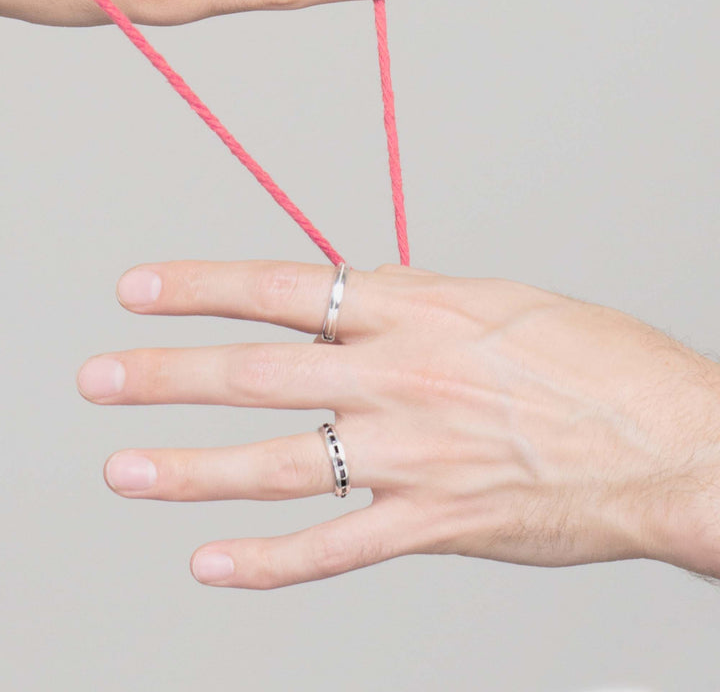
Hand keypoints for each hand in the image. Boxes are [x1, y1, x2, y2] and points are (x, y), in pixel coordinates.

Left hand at [77, 260, 719, 587]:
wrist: (670, 439)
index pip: (284, 288)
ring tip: (124, 471)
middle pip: (257, 376)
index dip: (203, 288)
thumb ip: (416, 308)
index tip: (141, 290)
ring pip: (277, 466)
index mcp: (419, 313)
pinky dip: (269, 563)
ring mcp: (413, 455)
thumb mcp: (497, 305)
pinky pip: (334, 548)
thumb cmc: (594, 363)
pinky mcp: (436, 523)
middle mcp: (401, 380)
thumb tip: (354, 304)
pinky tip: (213, 566)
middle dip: (166, 375)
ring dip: (191, 471)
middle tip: (99, 378)